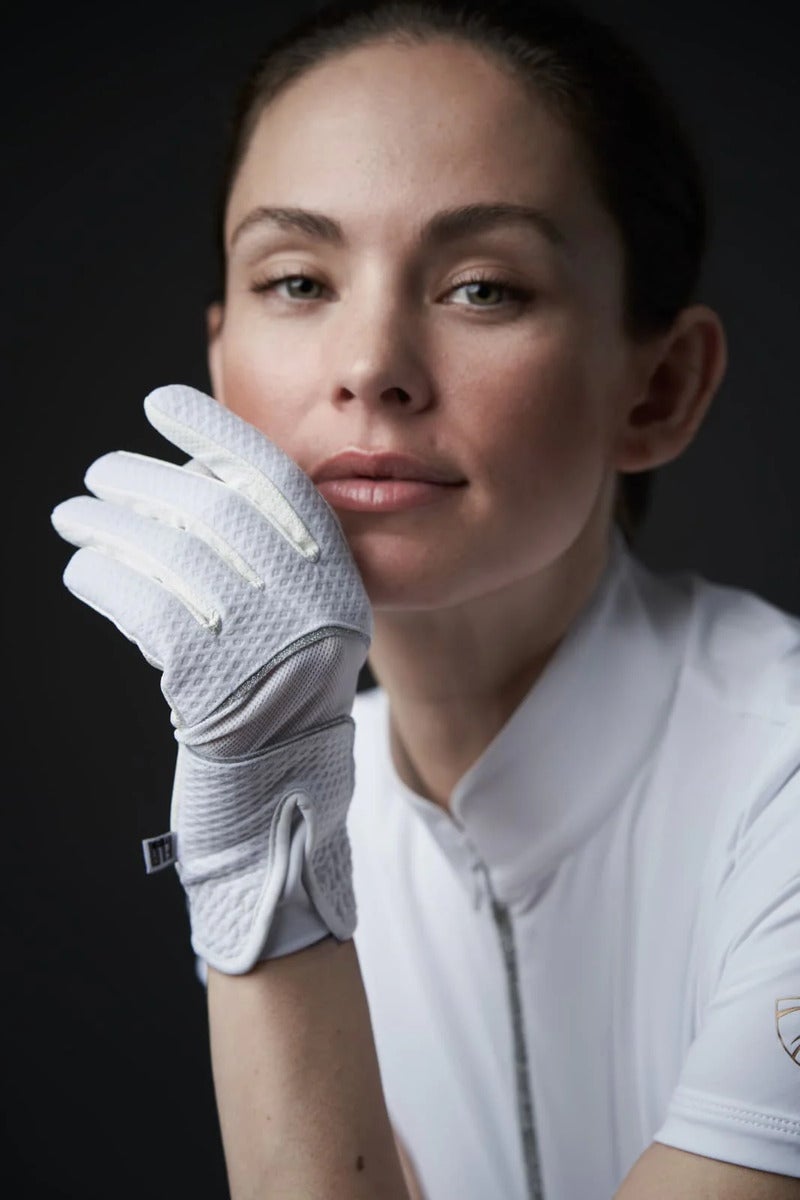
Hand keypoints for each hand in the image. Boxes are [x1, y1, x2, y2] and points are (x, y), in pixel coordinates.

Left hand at [51, 384, 371, 972]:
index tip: (164, 402)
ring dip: (108, 524)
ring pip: (166, 552)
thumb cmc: (278, 692)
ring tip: (73, 514)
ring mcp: (257, 638)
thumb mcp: (301, 616)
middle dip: (142, 480)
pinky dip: (104, 577)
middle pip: (209, 510)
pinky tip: (83, 569)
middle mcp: (304, 600)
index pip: (274, 480)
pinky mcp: (204, 677)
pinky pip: (140, 604)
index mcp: (332, 577)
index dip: (216, 433)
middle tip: (98, 472)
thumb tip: (196, 477)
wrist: (279, 784)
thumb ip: (270, 553)